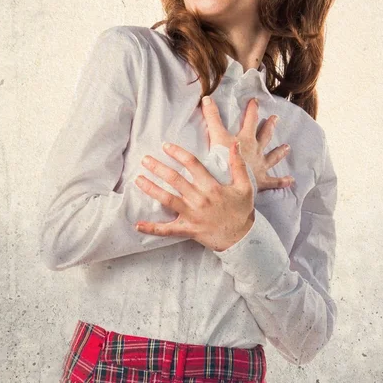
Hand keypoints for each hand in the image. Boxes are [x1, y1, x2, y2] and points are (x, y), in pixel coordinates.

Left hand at [134, 141, 254, 251]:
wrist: (242, 238)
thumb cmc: (242, 211)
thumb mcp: (245, 186)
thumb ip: (238, 165)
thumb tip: (234, 144)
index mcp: (212, 186)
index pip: (192, 164)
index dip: (178, 153)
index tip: (165, 146)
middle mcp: (199, 199)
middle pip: (174, 179)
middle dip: (158, 167)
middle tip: (144, 159)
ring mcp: (192, 215)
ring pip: (167, 199)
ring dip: (151, 189)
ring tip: (138, 179)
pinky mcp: (187, 229)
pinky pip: (167, 230)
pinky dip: (152, 228)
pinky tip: (137, 224)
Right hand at [201, 95, 293, 192]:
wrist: (229, 182)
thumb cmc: (222, 160)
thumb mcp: (216, 136)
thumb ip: (212, 117)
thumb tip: (206, 98)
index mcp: (246, 139)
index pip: (250, 120)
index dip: (252, 110)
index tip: (255, 101)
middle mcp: (256, 151)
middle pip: (265, 136)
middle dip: (270, 126)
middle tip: (275, 118)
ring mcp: (260, 166)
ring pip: (272, 157)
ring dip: (279, 152)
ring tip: (287, 147)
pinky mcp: (261, 181)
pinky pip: (273, 182)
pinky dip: (282, 181)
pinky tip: (290, 181)